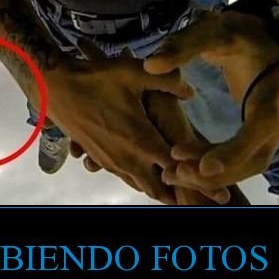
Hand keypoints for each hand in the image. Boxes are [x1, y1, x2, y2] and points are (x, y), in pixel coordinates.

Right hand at [71, 82, 249, 205]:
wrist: (55, 88)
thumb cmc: (96, 78)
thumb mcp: (134, 73)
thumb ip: (167, 81)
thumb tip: (191, 91)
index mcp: (141, 140)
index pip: (177, 171)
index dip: (201, 185)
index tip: (223, 198)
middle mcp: (127, 158)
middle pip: (159, 189)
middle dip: (181, 198)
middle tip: (204, 204)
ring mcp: (112, 162)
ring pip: (140, 186)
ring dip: (160, 191)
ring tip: (181, 197)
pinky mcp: (100, 159)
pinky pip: (125, 178)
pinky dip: (141, 181)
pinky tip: (149, 177)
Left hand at [143, 9, 278, 190]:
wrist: (268, 36)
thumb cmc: (241, 32)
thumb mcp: (213, 30)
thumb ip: (183, 45)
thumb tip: (150, 66)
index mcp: (271, 88)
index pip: (260, 126)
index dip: (235, 150)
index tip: (204, 167)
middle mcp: (278, 115)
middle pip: (256, 157)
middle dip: (219, 172)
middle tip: (177, 171)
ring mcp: (272, 128)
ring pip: (250, 164)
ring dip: (216, 176)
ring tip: (175, 172)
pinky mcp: (260, 134)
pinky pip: (244, 159)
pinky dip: (218, 167)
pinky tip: (188, 165)